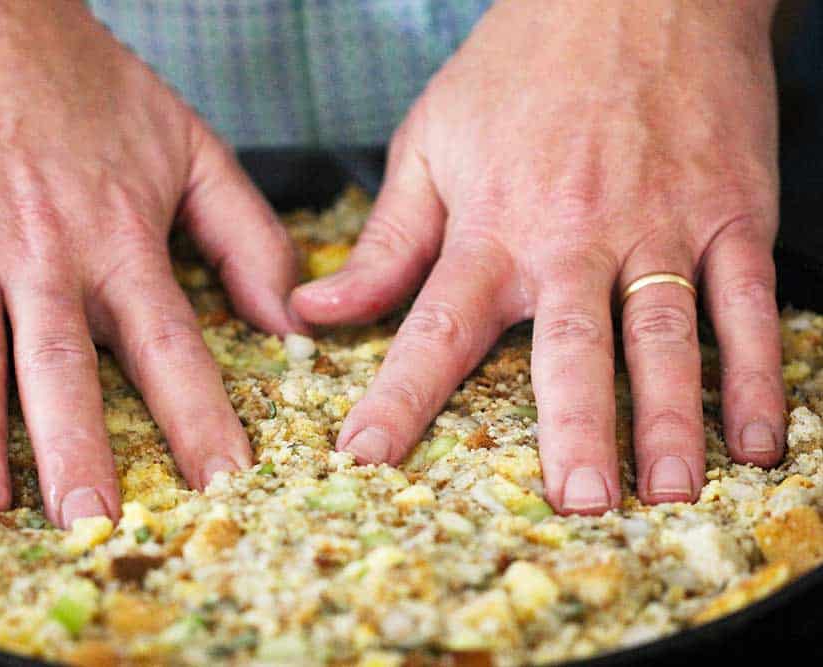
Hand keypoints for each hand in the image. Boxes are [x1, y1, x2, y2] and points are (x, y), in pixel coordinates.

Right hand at [0, 0, 303, 526]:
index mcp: (119, 235)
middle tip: (94, 523)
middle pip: (64, 366)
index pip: (170, 345)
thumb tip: (288, 318)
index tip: (222, 482)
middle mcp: (44, 251)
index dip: (199, 418)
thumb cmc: (82, 80)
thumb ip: (246, 232)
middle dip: (79, 450)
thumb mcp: (188, 144)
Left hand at [292, 0, 783, 512]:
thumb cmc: (519, 68)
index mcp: (492, 225)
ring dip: (669, 420)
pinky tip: (755, 438)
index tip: (366, 460)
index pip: (435, 328)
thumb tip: (314, 308)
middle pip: (569, 349)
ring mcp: (659, 226)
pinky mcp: (729, 213)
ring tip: (666, 493)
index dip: (398, 399)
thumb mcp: (430, 143)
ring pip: (666, 336)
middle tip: (574, 504)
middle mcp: (573, 237)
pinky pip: (747, 303)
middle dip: (571, 431)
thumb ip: (383, 241)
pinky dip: (755, 373)